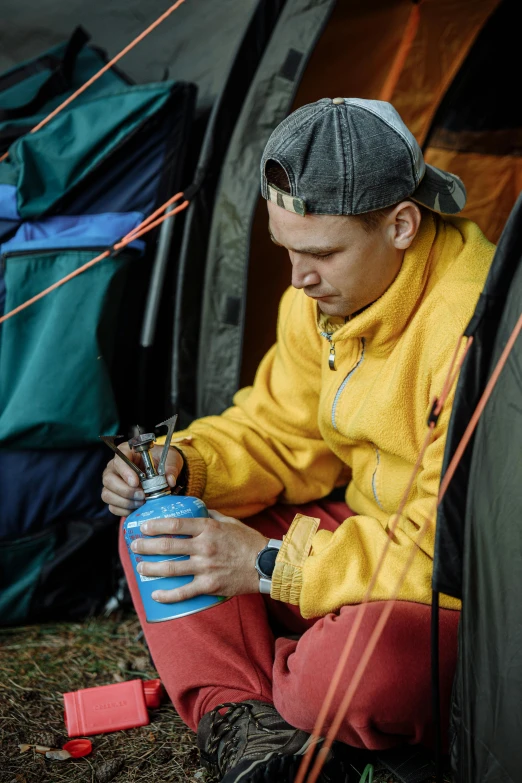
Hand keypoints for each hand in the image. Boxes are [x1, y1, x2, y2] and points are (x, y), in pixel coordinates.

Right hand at [101, 443, 182, 516]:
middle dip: (125, 491)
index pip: (118, 459)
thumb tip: (170, 481)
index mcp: (127, 452)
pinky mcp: (114, 496)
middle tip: (142, 495)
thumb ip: (171, 467)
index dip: (125, 471)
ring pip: (107, 494)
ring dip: (125, 502)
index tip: (136, 482)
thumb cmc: (162, 460)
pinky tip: (137, 508)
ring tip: (141, 502)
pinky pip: (112, 506)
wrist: (162, 470)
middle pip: (109, 479)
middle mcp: (115, 467)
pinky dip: (124, 510)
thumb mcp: (171, 458)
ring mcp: (112, 483)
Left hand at [130, 510, 268, 601]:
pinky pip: (183, 592)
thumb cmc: (248, 541)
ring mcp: (205, 568)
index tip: (143, 527)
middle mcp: (204, 547)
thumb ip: (211, 515)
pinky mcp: (209, 586)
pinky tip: (156, 595)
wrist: (265, 565)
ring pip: (170, 569)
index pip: (175, 524)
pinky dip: (167, 595)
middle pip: (167, 546)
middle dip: (145, 546)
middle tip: (135, 546)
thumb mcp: (230, 521)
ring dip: (150, 568)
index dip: (155, 525)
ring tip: (140, 567)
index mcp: (208, 528)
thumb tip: (195, 508)